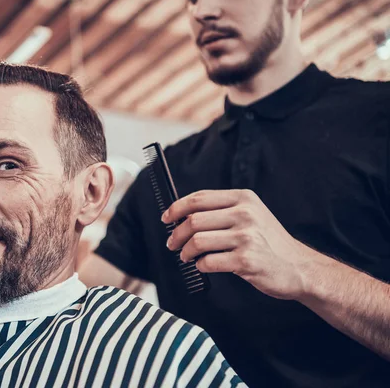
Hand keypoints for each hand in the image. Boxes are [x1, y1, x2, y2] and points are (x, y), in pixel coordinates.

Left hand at [162, 189, 315, 300]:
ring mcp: (246, 237)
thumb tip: (183, 216)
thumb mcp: (251, 215)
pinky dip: (200, 265)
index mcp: (243, 199)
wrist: (299, 267)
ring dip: (186, 252)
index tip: (166, 218)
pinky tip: (204, 266)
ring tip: (186, 257)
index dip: (176, 208)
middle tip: (172, 244)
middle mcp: (245, 214)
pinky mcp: (246, 260)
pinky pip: (209, 262)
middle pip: (193, 220)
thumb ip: (222, 211)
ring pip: (198, 241)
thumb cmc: (270, 243)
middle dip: (176, 234)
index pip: (199, 198)